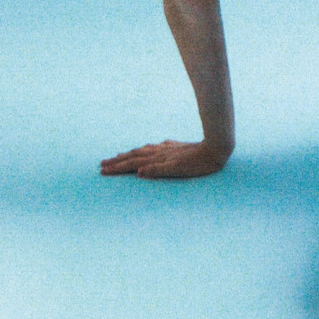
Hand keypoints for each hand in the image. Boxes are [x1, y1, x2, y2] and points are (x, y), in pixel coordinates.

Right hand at [100, 139, 230, 177]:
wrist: (215, 148)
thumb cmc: (198, 164)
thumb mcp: (178, 170)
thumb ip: (158, 170)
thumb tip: (139, 171)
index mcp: (158, 159)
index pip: (133, 163)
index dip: (118, 167)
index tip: (103, 170)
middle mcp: (159, 152)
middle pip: (134, 156)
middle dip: (118, 160)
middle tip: (103, 164)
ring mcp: (167, 148)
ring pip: (143, 151)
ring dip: (129, 154)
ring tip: (119, 156)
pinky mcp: (175, 147)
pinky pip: (154, 148)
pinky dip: (145, 150)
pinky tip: (149, 149)